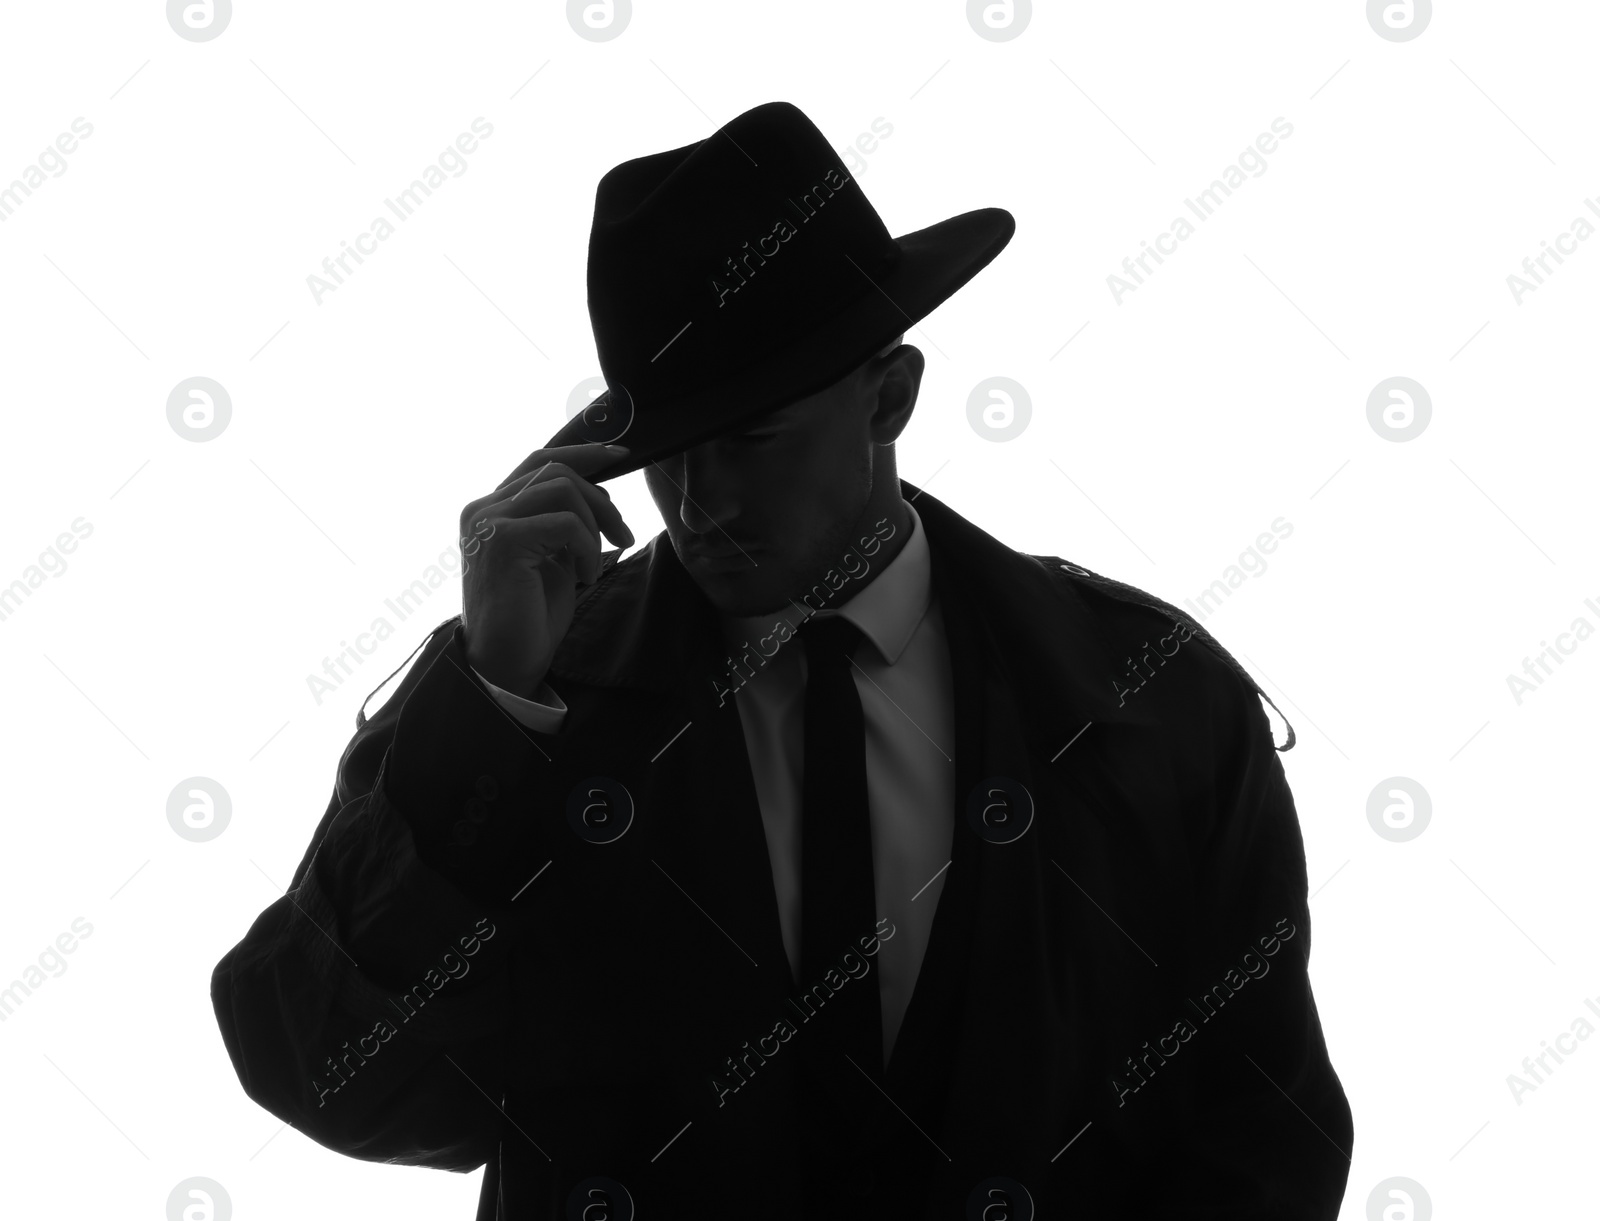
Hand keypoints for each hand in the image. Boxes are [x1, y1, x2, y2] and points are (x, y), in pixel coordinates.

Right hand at [459, 442, 633, 698]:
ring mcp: (488, 521)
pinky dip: (587, 548)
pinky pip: (566, 523)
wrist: (504, 664)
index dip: (582, 452)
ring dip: (594, 525)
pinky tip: (584, 576)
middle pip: (555, 469)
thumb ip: (562, 522)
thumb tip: (598, 493)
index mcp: (491, 509)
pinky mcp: (502, 541)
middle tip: (623, 534)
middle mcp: (483, 508)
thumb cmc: (529, 617)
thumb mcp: (551, 557)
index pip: (538, 460)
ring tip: (594, 564)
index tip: (620, 456)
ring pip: (562, 488)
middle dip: (600, 498)